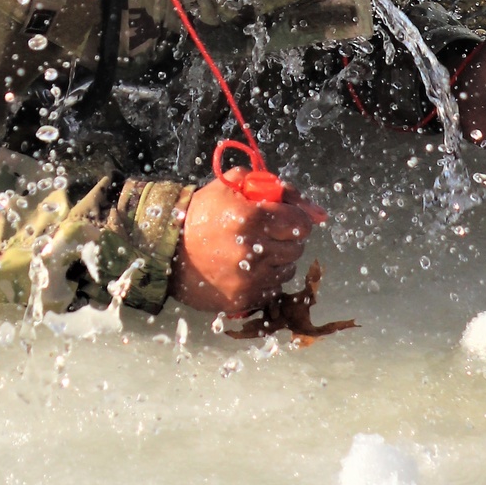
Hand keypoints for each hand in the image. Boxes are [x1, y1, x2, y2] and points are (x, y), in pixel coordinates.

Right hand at [169, 168, 321, 312]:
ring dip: (277, 258)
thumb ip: (277, 188)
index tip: (283, 217)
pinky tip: (246, 268)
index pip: (300, 222)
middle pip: (297, 246)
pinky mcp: (244, 299)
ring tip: (253, 250)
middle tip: (265, 232)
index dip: (295, 217)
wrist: (166, 249)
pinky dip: (266, 278)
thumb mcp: (232, 185)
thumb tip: (319, 213)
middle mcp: (253, 251)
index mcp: (251, 218)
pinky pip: (274, 288)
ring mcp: (249, 279)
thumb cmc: (202, 213)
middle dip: (286, 236)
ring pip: (288, 268)